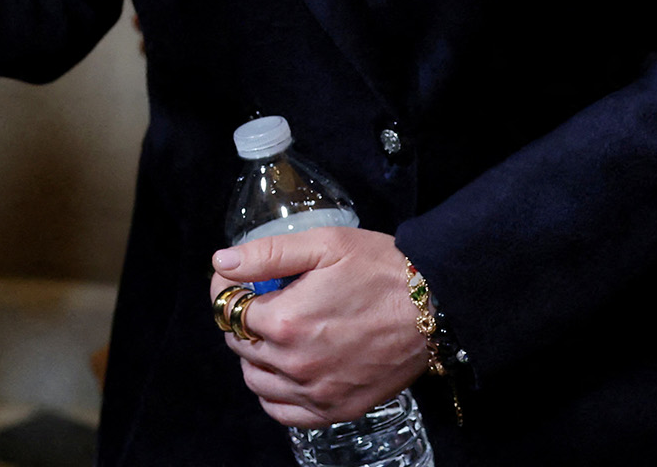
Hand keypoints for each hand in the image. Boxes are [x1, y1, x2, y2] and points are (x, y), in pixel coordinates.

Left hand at [210, 227, 427, 427]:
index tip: (238, 280)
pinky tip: (286, 371)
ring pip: (257, 382)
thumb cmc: (381, 269)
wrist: (434, 305)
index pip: (231, 310)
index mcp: (286, 320)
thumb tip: (222, 262)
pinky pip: (283, 413)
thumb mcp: (324, 243)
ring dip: (255, 357)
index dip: (229, 290)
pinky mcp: (336, 410)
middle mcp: (295, 364)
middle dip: (243, 321)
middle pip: (240, 347)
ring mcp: (315, 392)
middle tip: (263, 300)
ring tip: (275, 332)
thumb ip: (268, 254)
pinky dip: (274, 394)